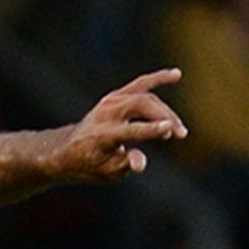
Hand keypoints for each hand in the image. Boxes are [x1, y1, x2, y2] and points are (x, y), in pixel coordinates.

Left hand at [50, 69, 187, 184]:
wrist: (68, 149)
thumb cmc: (89, 165)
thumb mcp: (105, 173)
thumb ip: (124, 165)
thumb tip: (140, 163)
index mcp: (103, 134)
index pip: (131, 129)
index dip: (151, 130)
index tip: (170, 131)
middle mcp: (107, 113)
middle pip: (142, 106)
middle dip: (164, 118)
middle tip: (180, 134)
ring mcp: (111, 101)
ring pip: (144, 96)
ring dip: (165, 109)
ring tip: (179, 127)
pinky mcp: (116, 96)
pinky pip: (140, 84)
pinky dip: (158, 79)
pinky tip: (177, 74)